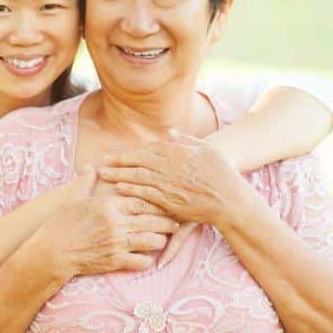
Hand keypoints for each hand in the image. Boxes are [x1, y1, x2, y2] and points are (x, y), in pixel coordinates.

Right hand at [36, 166, 179, 278]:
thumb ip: (86, 182)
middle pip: (152, 221)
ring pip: (152, 241)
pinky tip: (147, 257)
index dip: (158, 203)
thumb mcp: (74, 199)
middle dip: (167, 222)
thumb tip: (90, 167)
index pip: (143, 201)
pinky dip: (147, 259)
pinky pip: (141, 261)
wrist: (53, 251)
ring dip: (160, 240)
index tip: (166, 203)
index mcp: (109, 205)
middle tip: (175, 222)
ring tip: (162, 238)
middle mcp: (117, 223)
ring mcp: (117, 243)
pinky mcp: (115, 261)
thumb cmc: (62, 223)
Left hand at [97, 131, 257, 265]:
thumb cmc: (220, 173)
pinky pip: (145, 193)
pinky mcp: (169, 201)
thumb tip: (169, 132)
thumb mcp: (206, 150)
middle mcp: (171, 167)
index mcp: (178, 153)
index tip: (120, 154)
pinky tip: (119, 187)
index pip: (149, 149)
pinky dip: (131, 189)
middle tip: (102, 161)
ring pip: (138, 176)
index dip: (133, 152)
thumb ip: (185, 141)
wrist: (230, 199)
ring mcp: (169, 184)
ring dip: (119, 174)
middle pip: (138, 161)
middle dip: (119, 160)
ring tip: (104, 174)